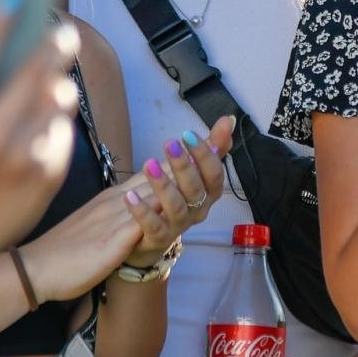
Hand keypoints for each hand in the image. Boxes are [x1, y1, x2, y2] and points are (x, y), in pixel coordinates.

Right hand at [0, 7, 79, 256]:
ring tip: (58, 72)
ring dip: (61, 80)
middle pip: (33, 74)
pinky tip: (52, 112)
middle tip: (62, 29)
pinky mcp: (47, 175)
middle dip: (52, 45)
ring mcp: (23, 158)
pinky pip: (63, 131)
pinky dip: (59, 118)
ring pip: (57, 100)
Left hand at [123, 115, 234, 265]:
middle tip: (169, 144)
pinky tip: (129, 194)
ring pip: (175, 207)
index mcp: (209, 193)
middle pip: (196, 189)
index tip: (188, 133)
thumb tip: (228, 119)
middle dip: (184, 166)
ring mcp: (178, 226)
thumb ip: (211, 146)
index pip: (215, 174)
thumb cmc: (175, 195)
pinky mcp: (158, 238)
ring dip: (163, 185)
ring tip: (148, 164)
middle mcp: (198, 210)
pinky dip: (142, 210)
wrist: (150, 233)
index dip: (205, 154)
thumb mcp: (192, 168)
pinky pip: (152, 226)